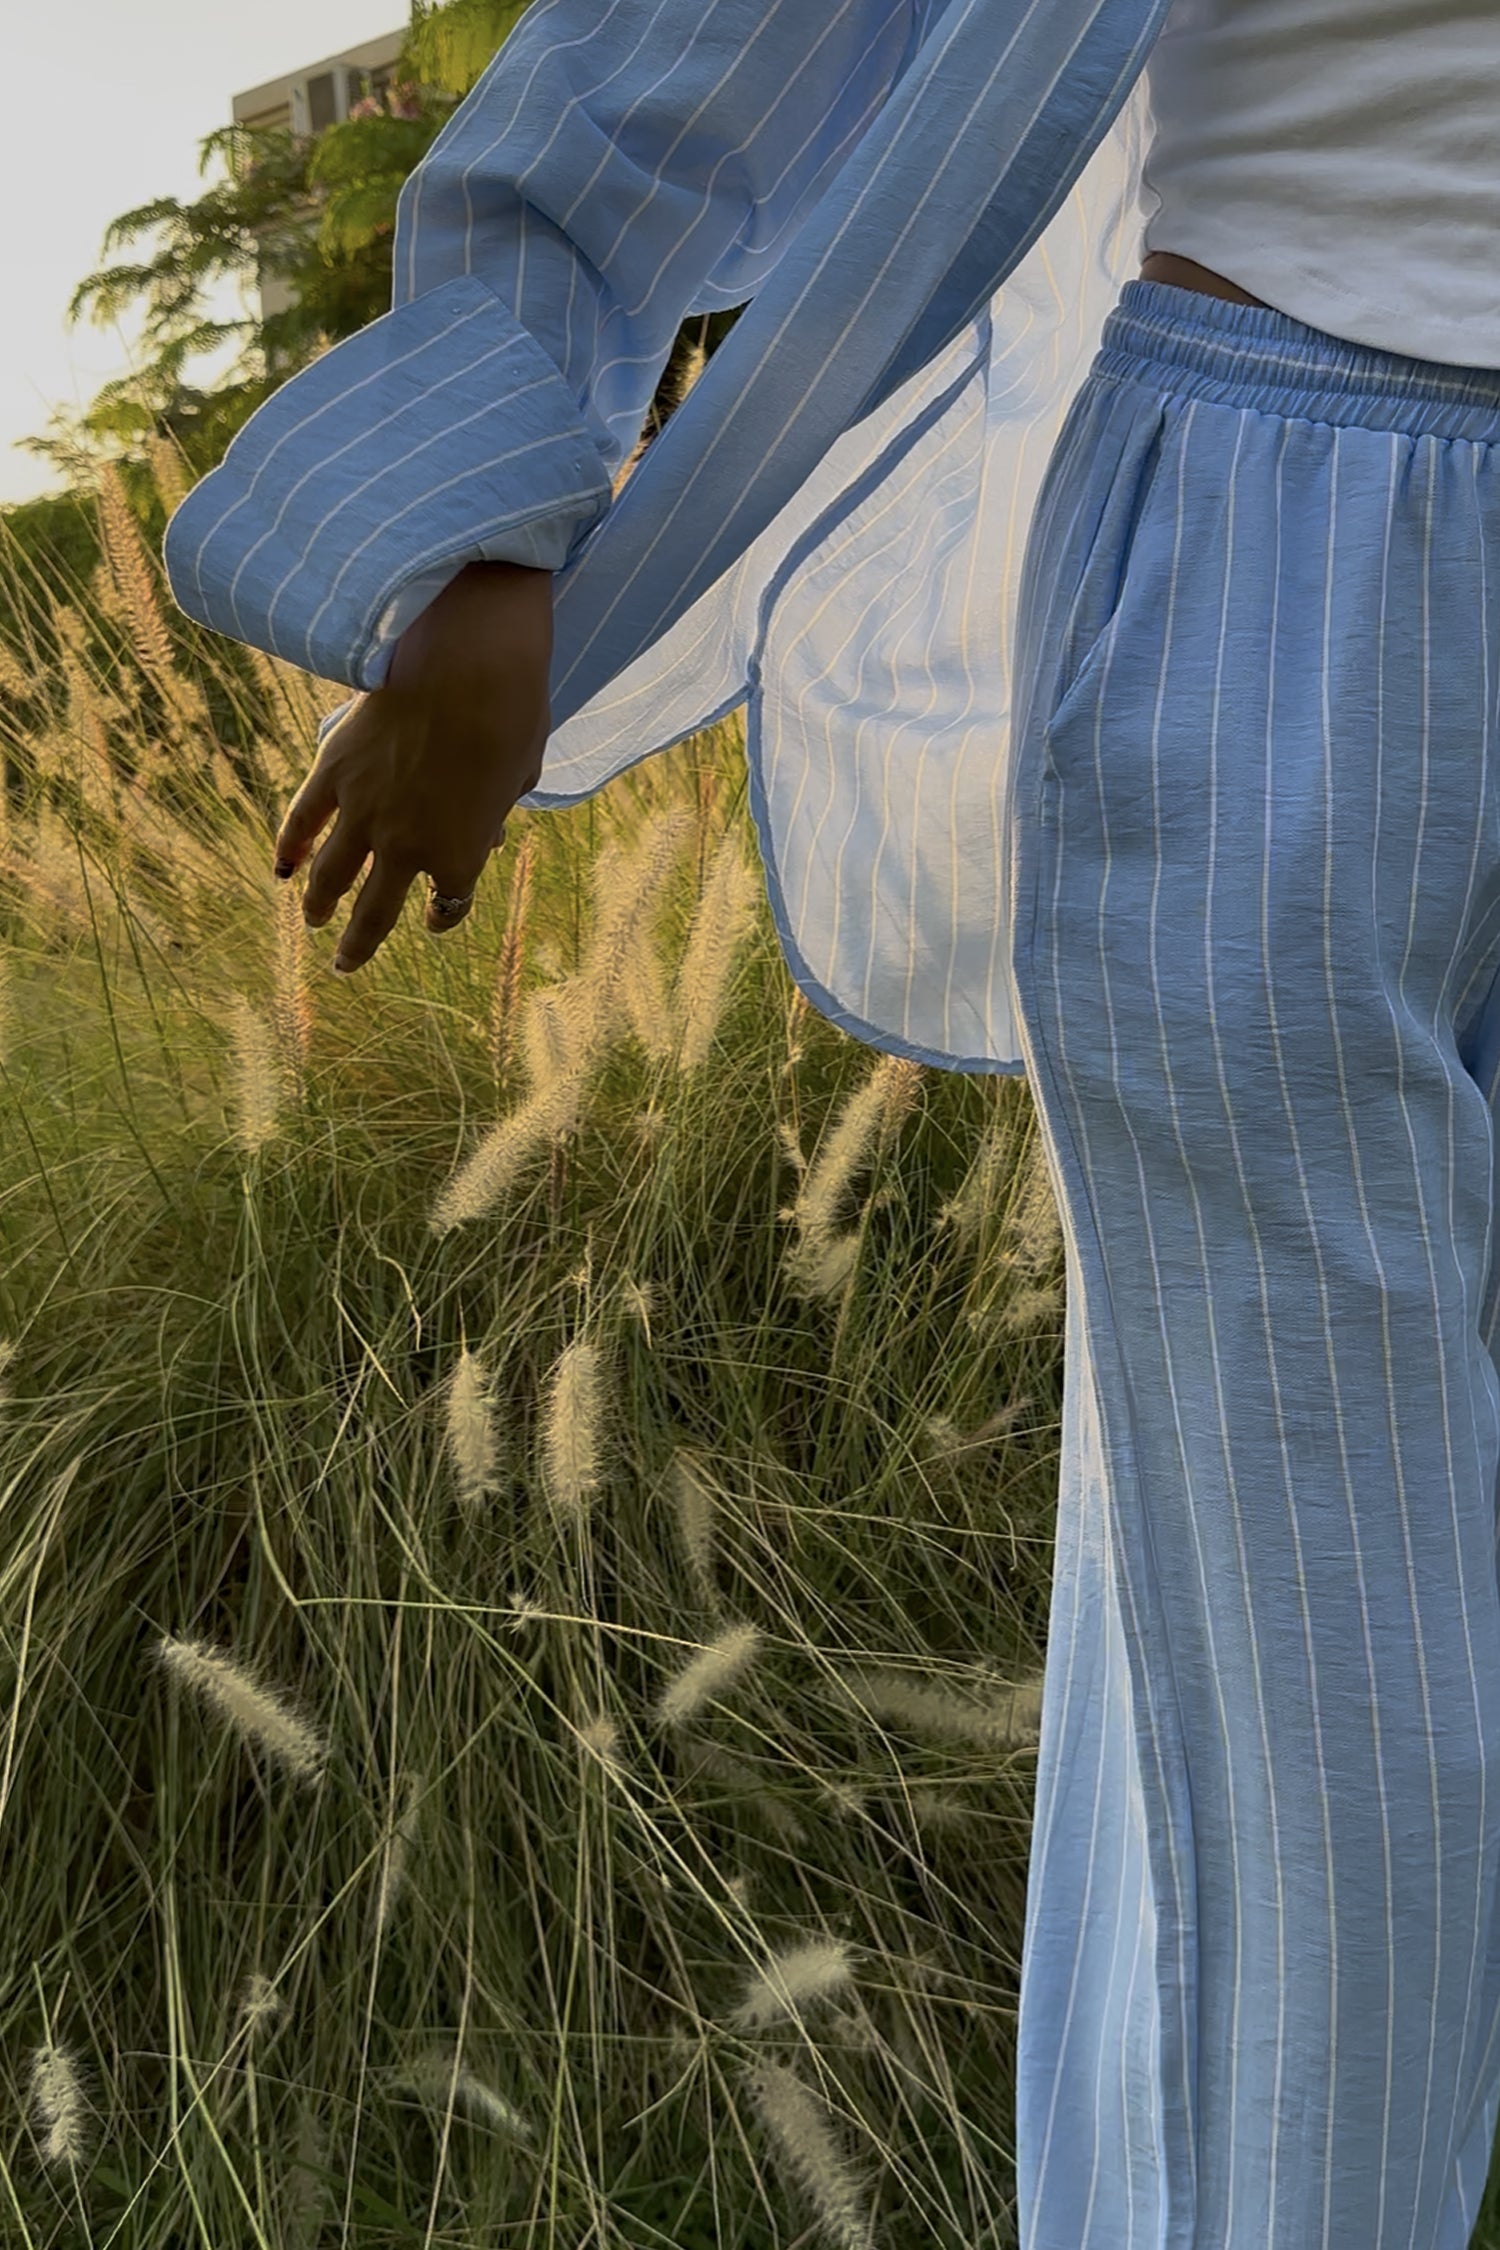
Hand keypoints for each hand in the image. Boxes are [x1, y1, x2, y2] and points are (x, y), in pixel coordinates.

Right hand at [271, 559, 553, 972]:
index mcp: (462, 856)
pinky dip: (290, 846)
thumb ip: (500, 808)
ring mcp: (365, 813)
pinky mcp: (334, 772)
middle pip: (375, 912)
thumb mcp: (521, 773)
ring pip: (330, 876)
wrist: (469, 667)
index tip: (435, 918)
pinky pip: (304, 820)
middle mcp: (408, 848)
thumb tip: (492, 826)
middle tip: (344, 964)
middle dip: (359, 943)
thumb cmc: (512, 714)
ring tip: (312, 920)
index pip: (450, 904)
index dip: (444, 915)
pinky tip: (281, 868)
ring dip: (319, 904)